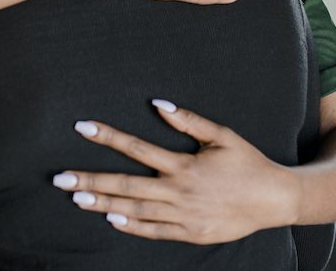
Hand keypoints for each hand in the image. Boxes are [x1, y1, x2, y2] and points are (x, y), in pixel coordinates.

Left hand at [53, 101, 297, 243]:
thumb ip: (188, 120)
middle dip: (91, 180)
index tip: (82, 128)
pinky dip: (132, 226)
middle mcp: (179, 192)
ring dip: (103, 204)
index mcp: (184, 165)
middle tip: (60, 179)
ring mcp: (183, 216)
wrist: (274, 200)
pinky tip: (111, 219)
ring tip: (77, 198)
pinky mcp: (190, 232)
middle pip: (125, 185)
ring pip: (134, 211)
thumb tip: (158, 103)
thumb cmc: (247, 163)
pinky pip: (154, 231)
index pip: (136, 148)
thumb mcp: (221, 136)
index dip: (107, 137)